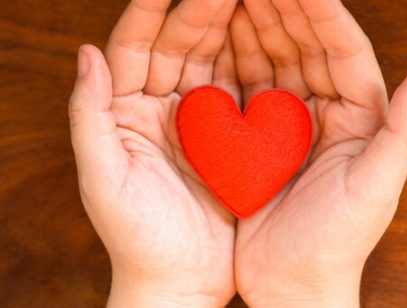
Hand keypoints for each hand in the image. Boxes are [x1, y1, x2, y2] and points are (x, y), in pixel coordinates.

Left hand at [69, 0, 238, 305]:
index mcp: (125, 112)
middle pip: (181, 44)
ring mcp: (201, 121)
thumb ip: (89, 115)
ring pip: (217, 59)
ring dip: (235, 26)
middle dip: (205, 8)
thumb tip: (87, 52)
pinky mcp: (235, 138)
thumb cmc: (135, 239)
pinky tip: (277, 39)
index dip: (151, 11)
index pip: (136, 47)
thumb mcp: (103, 178)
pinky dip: (260, 63)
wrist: (181, 285)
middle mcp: (162, 108)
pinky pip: (247, 90)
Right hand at [229, 0, 406, 305]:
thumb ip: (404, 132)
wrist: (294, 288)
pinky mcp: (258, 136)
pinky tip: (210, 29)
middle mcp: (330, 109)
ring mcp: (292, 120)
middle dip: (280, 3)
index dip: (320, 9)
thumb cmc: (340, 245)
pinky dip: (227, 54)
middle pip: (306, 42)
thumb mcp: (375, 189)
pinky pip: (243, 82)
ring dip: (252, 19)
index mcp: (363, 115)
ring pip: (273, 55)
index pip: (343, 47)